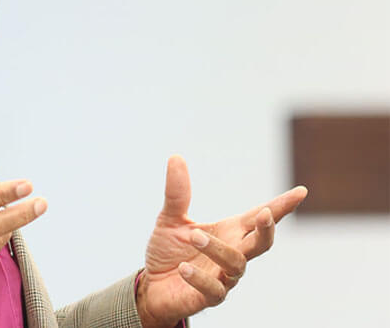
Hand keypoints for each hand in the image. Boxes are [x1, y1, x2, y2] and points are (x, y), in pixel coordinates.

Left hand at [136, 156, 307, 327]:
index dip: (281, 205)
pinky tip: (184, 268)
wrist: (152, 286)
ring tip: (194, 235)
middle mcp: (232, 253)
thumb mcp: (170, 219)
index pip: (258, 217)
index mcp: (229, 232)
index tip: (301, 191)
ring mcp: (224, 277)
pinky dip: (200, 278)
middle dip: (267, 229)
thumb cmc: (168, 252)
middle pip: (261, 243)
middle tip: (265, 214)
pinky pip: (213, 290)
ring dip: (218, 248)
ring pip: (236, 264)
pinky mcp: (209, 297)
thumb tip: (176, 156)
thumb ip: (177, 192)